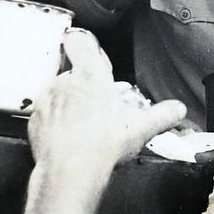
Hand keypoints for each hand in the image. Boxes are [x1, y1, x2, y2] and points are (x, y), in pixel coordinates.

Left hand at [28, 28, 185, 184]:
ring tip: (87, 127)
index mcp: (90, 75)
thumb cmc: (103, 144)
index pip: (79, 40)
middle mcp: (65, 81)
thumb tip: (177, 110)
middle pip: (74, 72)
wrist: (70, 172)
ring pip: (60, 93)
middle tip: (102, 108)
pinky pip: (48, 115)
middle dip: (87, 87)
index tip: (95, 58)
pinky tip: (72, 138)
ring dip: (71, 105)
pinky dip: (57, 123)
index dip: (86, 45)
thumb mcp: (143, 128)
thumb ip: (164, 114)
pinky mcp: (35, 121)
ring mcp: (47, 100)